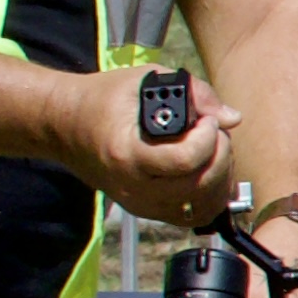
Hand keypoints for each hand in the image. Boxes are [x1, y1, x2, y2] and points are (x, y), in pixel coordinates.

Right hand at [56, 61, 236, 222]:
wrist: (65, 126)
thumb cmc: (103, 99)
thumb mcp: (145, 81)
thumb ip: (194, 93)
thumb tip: (232, 118)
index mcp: (127, 153)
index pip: (185, 160)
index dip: (208, 139)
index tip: (206, 120)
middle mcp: (132, 186)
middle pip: (199, 186)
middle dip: (220, 155)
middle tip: (214, 132)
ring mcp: (140, 203)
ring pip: (202, 207)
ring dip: (220, 177)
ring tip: (212, 150)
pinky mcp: (147, 211)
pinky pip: (193, 215)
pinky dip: (211, 195)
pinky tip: (209, 170)